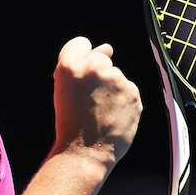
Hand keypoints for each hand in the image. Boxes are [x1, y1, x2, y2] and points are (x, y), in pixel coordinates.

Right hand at [52, 36, 140, 162]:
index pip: (81, 43)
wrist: (85, 151)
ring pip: (115, 75)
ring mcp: (116, 79)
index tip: (80, 75)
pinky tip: (113, 114)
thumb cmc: (71, 120)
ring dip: (111, 87)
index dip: (80, 58)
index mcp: (70, 65)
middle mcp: (95, 68)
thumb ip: (82, 62)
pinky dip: (123, 99)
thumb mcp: (63, 87)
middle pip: (101, 59)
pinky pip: (128, 88)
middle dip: (98, 74)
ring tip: (100, 110)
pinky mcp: (133, 92)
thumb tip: (108, 48)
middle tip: (89, 99)